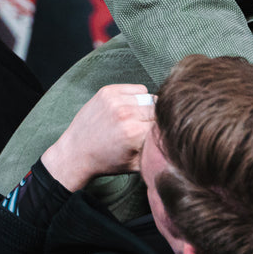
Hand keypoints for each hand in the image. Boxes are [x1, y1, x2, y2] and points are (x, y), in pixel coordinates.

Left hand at [41, 84, 155, 190]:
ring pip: (150, 97)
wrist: (76, 153)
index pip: (165, 124)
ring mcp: (115, 100)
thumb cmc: (107, 162)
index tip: (158, 136)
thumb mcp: (137, 164)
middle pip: (159, 109)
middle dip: (156, 120)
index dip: (165, 131)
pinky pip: (138, 89)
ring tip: (136, 119)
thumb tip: (176, 143)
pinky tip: (129, 109)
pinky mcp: (108, 91)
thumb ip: (158, 152)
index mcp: (135, 132)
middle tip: (146, 129)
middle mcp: (126, 113)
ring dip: (147, 108)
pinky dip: (137, 97)